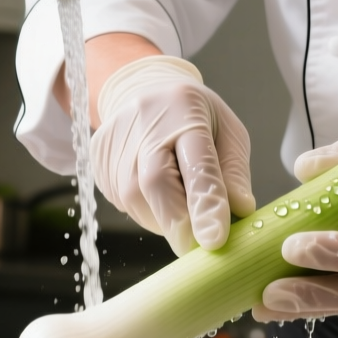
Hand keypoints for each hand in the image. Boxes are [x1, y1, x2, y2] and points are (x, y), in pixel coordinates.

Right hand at [89, 56, 253, 252]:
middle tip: (200, 247)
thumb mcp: (228, 131)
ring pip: (137, 201)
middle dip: (180, 225)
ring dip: (165, 218)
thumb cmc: (195, 116)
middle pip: (155, 185)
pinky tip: (157, 191)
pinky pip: (123, 202)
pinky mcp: (97, 162)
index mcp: (185, 111)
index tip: (214, 241)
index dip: (205, 204)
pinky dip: (146, 210)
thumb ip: (234, 171)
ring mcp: (115, 143)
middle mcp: (144, 124)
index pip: (197, 164)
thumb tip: (240, 211)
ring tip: (181, 201)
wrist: (143, 90)